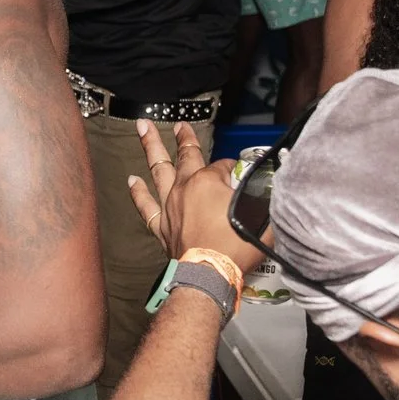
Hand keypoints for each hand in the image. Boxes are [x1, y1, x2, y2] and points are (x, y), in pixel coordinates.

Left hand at [128, 121, 266, 274]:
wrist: (210, 275)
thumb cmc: (235, 246)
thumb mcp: (260, 214)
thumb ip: (261, 195)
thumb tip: (267, 185)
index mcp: (208, 181)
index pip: (223, 166)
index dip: (233, 168)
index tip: (240, 173)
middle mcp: (184, 188)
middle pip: (184, 155)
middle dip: (183, 138)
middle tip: (179, 125)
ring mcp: (170, 206)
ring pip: (158, 169)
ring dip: (151, 146)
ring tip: (142, 127)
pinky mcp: (162, 226)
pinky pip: (146, 206)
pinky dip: (138, 193)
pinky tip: (131, 181)